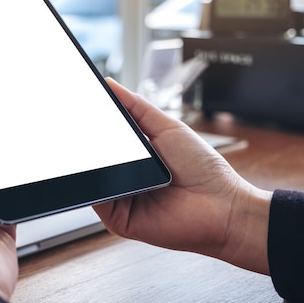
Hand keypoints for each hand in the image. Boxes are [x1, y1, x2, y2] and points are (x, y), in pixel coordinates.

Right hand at [94, 79, 272, 273]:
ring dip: (93, 163)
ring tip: (98, 146)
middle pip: (95, 159)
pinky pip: (98, 201)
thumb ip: (135, 106)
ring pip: (93, 179)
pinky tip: (107, 172)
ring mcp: (120, 200)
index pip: (103, 140)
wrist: (222, 205)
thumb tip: (110, 84)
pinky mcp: (119, 219)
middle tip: (81, 122)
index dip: (91, 124)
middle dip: (88, 141)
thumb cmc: (203, 168)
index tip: (81, 105)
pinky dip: (98, 187)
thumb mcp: (166, 127)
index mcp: (133, 157)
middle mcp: (124, 178)